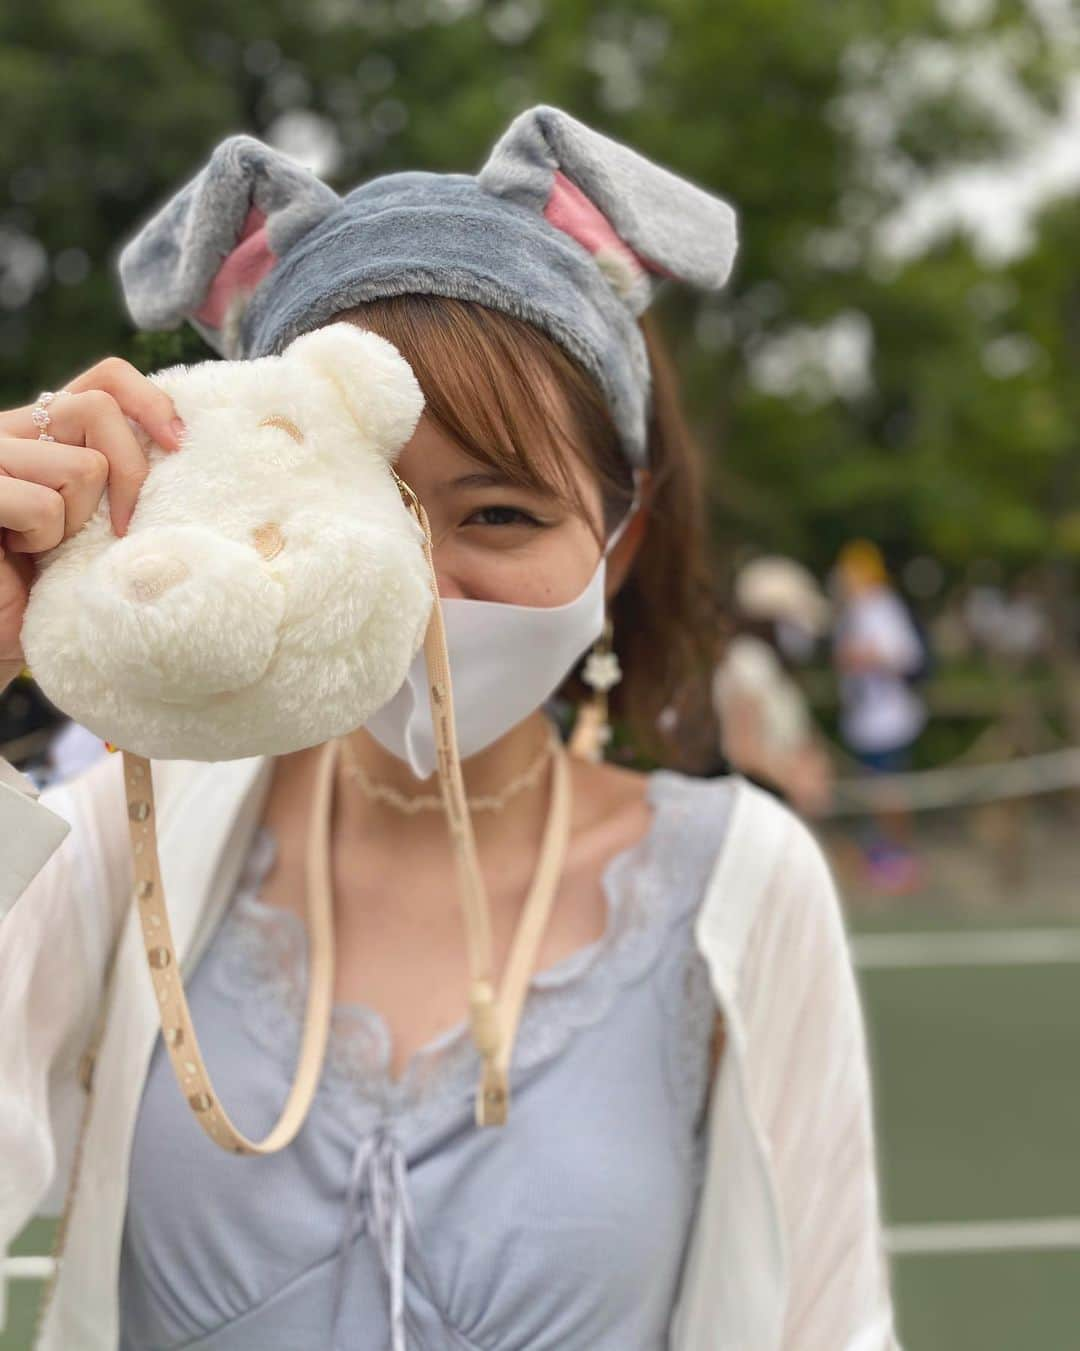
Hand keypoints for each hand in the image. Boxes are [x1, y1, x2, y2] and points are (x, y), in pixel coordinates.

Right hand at [0, 357, 184, 665]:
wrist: (3, 628)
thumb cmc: (53, 585)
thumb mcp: (96, 523)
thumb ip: (119, 480)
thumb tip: (181, 450)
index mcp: (45, 430)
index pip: (106, 379)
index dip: (149, 401)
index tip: (177, 444)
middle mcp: (12, 431)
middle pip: (99, 409)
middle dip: (127, 473)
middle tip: (117, 528)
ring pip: (81, 466)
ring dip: (76, 521)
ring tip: (46, 546)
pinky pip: (44, 505)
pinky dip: (44, 539)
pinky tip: (18, 555)